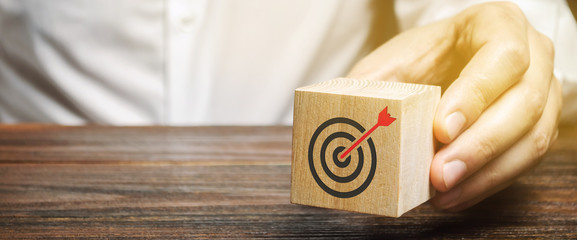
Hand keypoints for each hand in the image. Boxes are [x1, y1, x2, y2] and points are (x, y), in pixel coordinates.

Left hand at [347, 2, 561, 210]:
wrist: (451, 60)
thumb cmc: (426, 57)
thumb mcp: (395, 60)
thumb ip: (371, 83)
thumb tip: (336, 115)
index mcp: (499, 24)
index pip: (503, 56)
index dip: (475, 95)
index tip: (441, 129)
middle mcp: (533, 56)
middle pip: (524, 103)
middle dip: (479, 146)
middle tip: (439, 175)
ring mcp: (543, 93)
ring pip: (532, 138)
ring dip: (487, 173)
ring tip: (444, 192)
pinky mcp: (538, 127)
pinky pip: (525, 161)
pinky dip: (489, 183)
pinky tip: (455, 196)